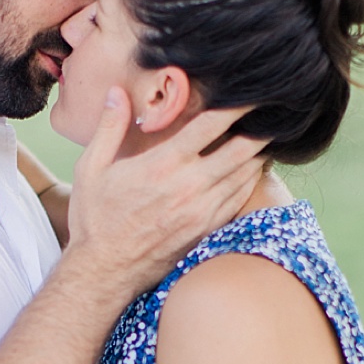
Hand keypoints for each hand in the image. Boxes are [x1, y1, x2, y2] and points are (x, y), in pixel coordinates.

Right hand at [66, 89, 263, 295]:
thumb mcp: (91, 168)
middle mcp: (189, 187)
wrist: (103, 271)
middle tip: (272, 113)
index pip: (211, 126)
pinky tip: (253, 168)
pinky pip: (240, 200)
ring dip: (259, 153)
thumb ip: (108, 127)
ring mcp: (202, 212)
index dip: (236, 106)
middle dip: (260, 129)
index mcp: (163, 165)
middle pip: (241, 150)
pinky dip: (251, 181)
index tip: (251, 93)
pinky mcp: (207, 230)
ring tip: (268, 135)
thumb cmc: (95, 218)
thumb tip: (115, 92)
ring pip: (246, 175)